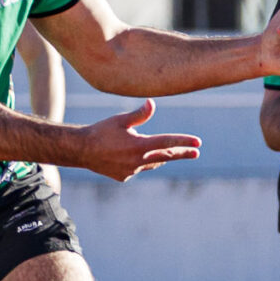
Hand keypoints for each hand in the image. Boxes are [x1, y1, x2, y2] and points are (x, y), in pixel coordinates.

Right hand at [74, 100, 201, 181]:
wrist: (81, 151)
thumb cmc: (101, 131)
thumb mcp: (120, 120)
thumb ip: (140, 114)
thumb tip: (152, 104)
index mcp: (139, 145)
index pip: (167, 142)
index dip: (184, 142)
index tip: (198, 143)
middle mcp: (138, 161)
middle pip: (166, 156)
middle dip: (182, 153)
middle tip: (196, 152)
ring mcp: (131, 171)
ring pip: (152, 163)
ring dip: (161, 157)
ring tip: (170, 153)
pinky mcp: (124, 177)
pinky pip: (138, 168)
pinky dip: (140, 162)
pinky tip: (131, 155)